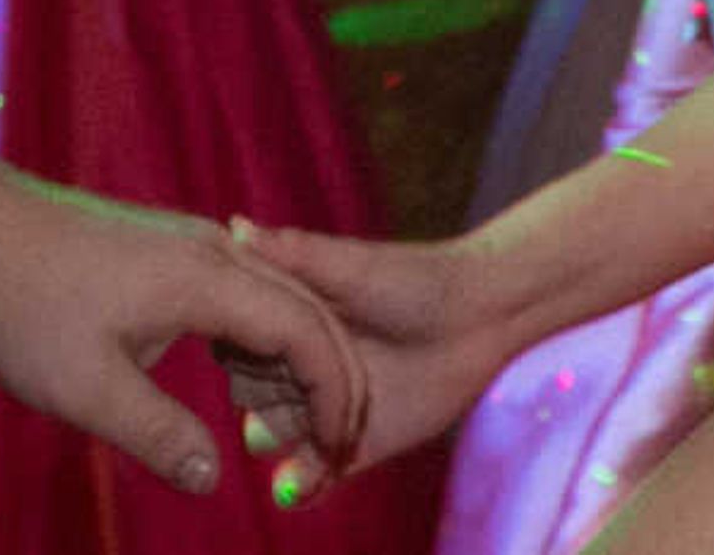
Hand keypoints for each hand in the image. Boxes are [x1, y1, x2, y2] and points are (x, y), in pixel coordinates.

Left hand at [0, 192, 366, 495]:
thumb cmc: (28, 309)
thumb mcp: (87, 389)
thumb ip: (156, 435)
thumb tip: (212, 479)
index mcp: (207, 278)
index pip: (303, 330)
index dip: (334, 389)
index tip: (342, 445)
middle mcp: (213, 250)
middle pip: (305, 307)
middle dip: (336, 373)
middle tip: (346, 440)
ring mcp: (192, 243)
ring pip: (277, 295)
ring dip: (303, 354)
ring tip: (312, 419)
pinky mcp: (170, 250)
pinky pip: (245, 290)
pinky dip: (267, 336)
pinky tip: (253, 380)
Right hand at [225, 220, 517, 504]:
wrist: (478, 316)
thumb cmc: (411, 277)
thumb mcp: (347, 264)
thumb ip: (291, 251)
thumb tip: (235, 226)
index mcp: (287, 324)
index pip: (240, 348)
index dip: (248, 353)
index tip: (263, 347)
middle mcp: (298, 367)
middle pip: (254, 396)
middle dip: (268, 401)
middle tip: (292, 397)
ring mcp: (325, 407)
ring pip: (281, 437)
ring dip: (284, 445)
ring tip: (289, 455)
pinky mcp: (358, 443)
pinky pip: (317, 472)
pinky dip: (304, 484)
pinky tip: (300, 487)